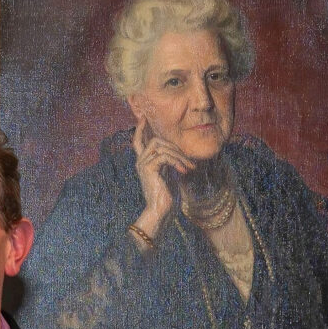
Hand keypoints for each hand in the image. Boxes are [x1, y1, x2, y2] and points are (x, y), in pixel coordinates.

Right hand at [131, 120, 191, 239]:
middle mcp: (141, 162)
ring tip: (189, 168)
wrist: (160, 211)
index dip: (140, 129)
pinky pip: (164, 156)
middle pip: (155, 141)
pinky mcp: (148, 169)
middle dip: (175, 148)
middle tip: (190, 162)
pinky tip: (184, 172)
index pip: (138, 141)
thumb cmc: (167, 197)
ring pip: (161, 147)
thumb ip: (170, 161)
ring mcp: (143, 165)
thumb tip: (178, 151)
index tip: (143, 117)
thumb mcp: (170, 174)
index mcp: (144, 163)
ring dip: (179, 156)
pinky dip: (177, 162)